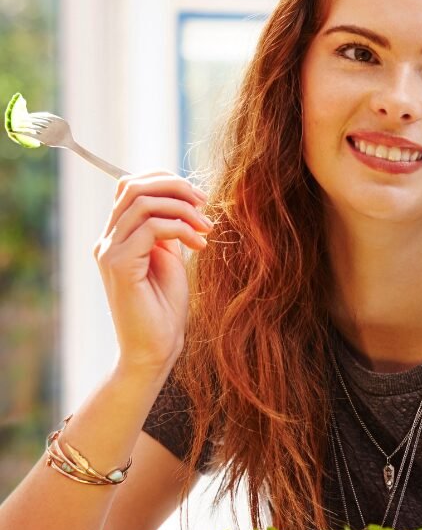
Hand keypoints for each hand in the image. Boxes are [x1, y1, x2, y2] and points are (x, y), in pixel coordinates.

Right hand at [94, 171, 212, 374]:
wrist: (155, 349)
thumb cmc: (165, 309)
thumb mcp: (169, 258)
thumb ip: (167, 229)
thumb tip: (182, 199)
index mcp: (117, 237)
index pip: (130, 186)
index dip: (164, 180)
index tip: (198, 198)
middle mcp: (107, 240)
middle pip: (134, 186)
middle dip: (175, 187)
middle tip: (205, 204)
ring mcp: (109, 251)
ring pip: (143, 202)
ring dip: (182, 208)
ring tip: (206, 228)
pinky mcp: (119, 264)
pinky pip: (151, 227)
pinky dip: (181, 228)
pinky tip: (199, 245)